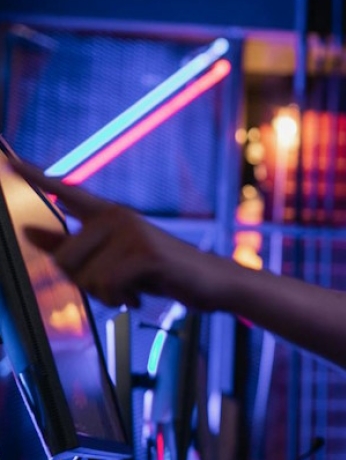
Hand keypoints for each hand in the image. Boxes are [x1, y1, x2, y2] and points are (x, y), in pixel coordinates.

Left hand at [10, 159, 228, 309]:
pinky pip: (108, 284)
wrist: (212, 282)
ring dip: (105, 296)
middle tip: (114, 287)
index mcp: (109, 215)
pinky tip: (138, 296)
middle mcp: (118, 217)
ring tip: (131, 290)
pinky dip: (120, 299)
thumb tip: (29, 232)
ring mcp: (132, 233)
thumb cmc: (163, 271)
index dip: (36, 176)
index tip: (10, 160)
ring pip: (86, 276)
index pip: (67, 191)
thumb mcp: (114, 259)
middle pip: (65, 258)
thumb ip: (73, 247)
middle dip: (84, 284)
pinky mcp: (146, 253)